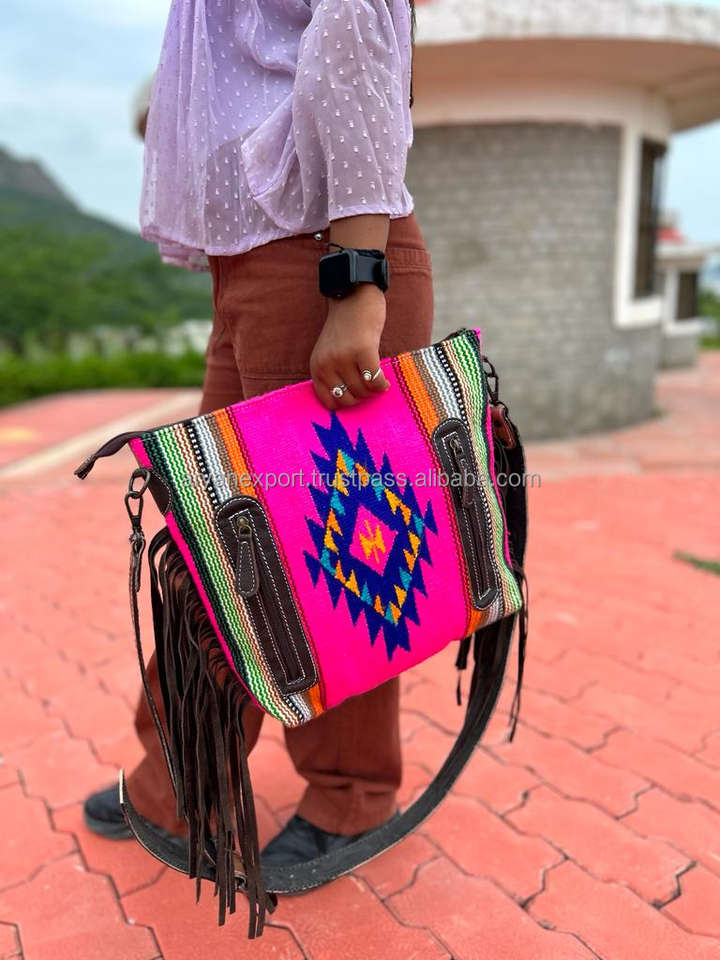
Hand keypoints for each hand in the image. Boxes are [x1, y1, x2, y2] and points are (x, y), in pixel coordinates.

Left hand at [310, 284, 390, 409]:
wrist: (354, 296)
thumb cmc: (345, 327)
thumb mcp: (330, 353)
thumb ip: (334, 374)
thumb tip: (350, 402)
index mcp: (317, 367)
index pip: (328, 402)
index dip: (346, 402)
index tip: (356, 394)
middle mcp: (327, 364)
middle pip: (348, 399)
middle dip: (362, 397)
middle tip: (370, 386)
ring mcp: (344, 358)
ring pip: (362, 392)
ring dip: (374, 390)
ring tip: (378, 380)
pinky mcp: (363, 351)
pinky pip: (375, 381)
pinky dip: (382, 385)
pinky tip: (385, 380)